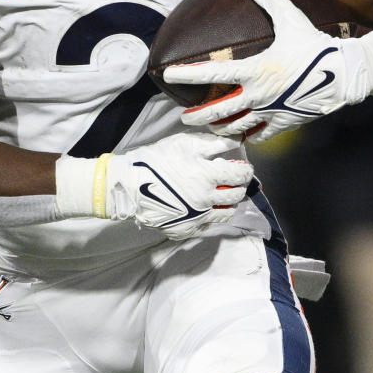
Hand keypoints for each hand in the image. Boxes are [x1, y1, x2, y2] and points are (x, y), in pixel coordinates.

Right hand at [55, 132, 252, 238]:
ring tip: (220, 194)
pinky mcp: (186, 229)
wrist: (127, 186)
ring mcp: (197, 218)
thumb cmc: (156, 160)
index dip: (245, 169)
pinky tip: (203, 206)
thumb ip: (214, 143)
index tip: (242, 166)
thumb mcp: (184, 143)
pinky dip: (211, 216)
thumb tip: (237, 142)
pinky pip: (208, 225)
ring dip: (229, 203)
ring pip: (226, 214)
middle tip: (231, 179)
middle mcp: (206, 201)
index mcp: (208, 177)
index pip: (241, 175)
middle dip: (239, 185)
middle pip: (237, 195)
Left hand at [163, 0, 372, 140]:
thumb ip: (271, 0)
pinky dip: (249, 137)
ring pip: (235, 128)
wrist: (345, 74)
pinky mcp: (284, 122)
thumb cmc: (316, 45)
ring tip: (209, 129)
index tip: (168, 75)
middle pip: (217, 112)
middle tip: (184, 117)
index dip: (188, 74)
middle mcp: (257, 94)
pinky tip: (243, 137)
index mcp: (255, 70)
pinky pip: (260, 135)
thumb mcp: (292, 19)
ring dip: (219, 129)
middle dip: (196, 116)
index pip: (212, 73)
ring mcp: (270, 112)